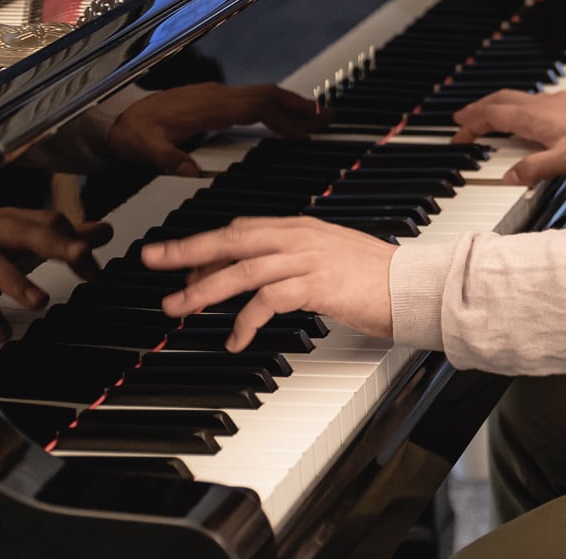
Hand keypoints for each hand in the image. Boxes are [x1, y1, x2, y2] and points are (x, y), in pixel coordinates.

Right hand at [0, 207, 112, 342]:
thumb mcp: (26, 244)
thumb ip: (64, 239)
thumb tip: (104, 232)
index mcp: (11, 218)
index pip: (47, 222)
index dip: (72, 242)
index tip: (94, 271)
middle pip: (21, 231)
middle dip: (52, 243)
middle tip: (80, 256)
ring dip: (15, 281)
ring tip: (39, 302)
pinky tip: (2, 332)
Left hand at [110, 83, 322, 175]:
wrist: (117, 118)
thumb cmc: (132, 132)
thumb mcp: (146, 149)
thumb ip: (167, 158)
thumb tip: (190, 170)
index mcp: (208, 106)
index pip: (256, 104)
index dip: (285, 114)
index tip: (308, 127)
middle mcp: (217, 97)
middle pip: (268, 95)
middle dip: (299, 105)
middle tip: (326, 117)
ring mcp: (217, 97)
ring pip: (262, 97)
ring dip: (289, 106)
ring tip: (313, 118)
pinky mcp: (214, 103)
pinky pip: (252, 102)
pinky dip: (273, 109)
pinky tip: (281, 121)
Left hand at [142, 218, 394, 351]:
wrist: (413, 285)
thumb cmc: (376, 277)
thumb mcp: (330, 257)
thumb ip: (295, 257)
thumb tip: (259, 271)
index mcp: (301, 228)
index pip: (242, 229)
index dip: (206, 243)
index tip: (177, 258)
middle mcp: (300, 237)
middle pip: (231, 240)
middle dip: (187, 251)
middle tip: (153, 259)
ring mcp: (307, 258)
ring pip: (241, 269)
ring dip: (203, 289)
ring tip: (177, 307)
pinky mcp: (316, 284)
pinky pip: (267, 300)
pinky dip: (245, 321)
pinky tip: (235, 338)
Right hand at [449, 89, 565, 183]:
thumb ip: (534, 170)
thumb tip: (509, 177)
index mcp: (536, 117)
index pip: (492, 116)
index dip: (471, 125)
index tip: (457, 136)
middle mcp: (543, 104)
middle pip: (500, 101)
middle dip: (478, 109)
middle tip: (462, 119)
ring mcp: (557, 102)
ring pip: (518, 99)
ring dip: (497, 108)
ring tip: (488, 119)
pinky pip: (535, 102)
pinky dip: (519, 109)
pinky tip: (528, 120)